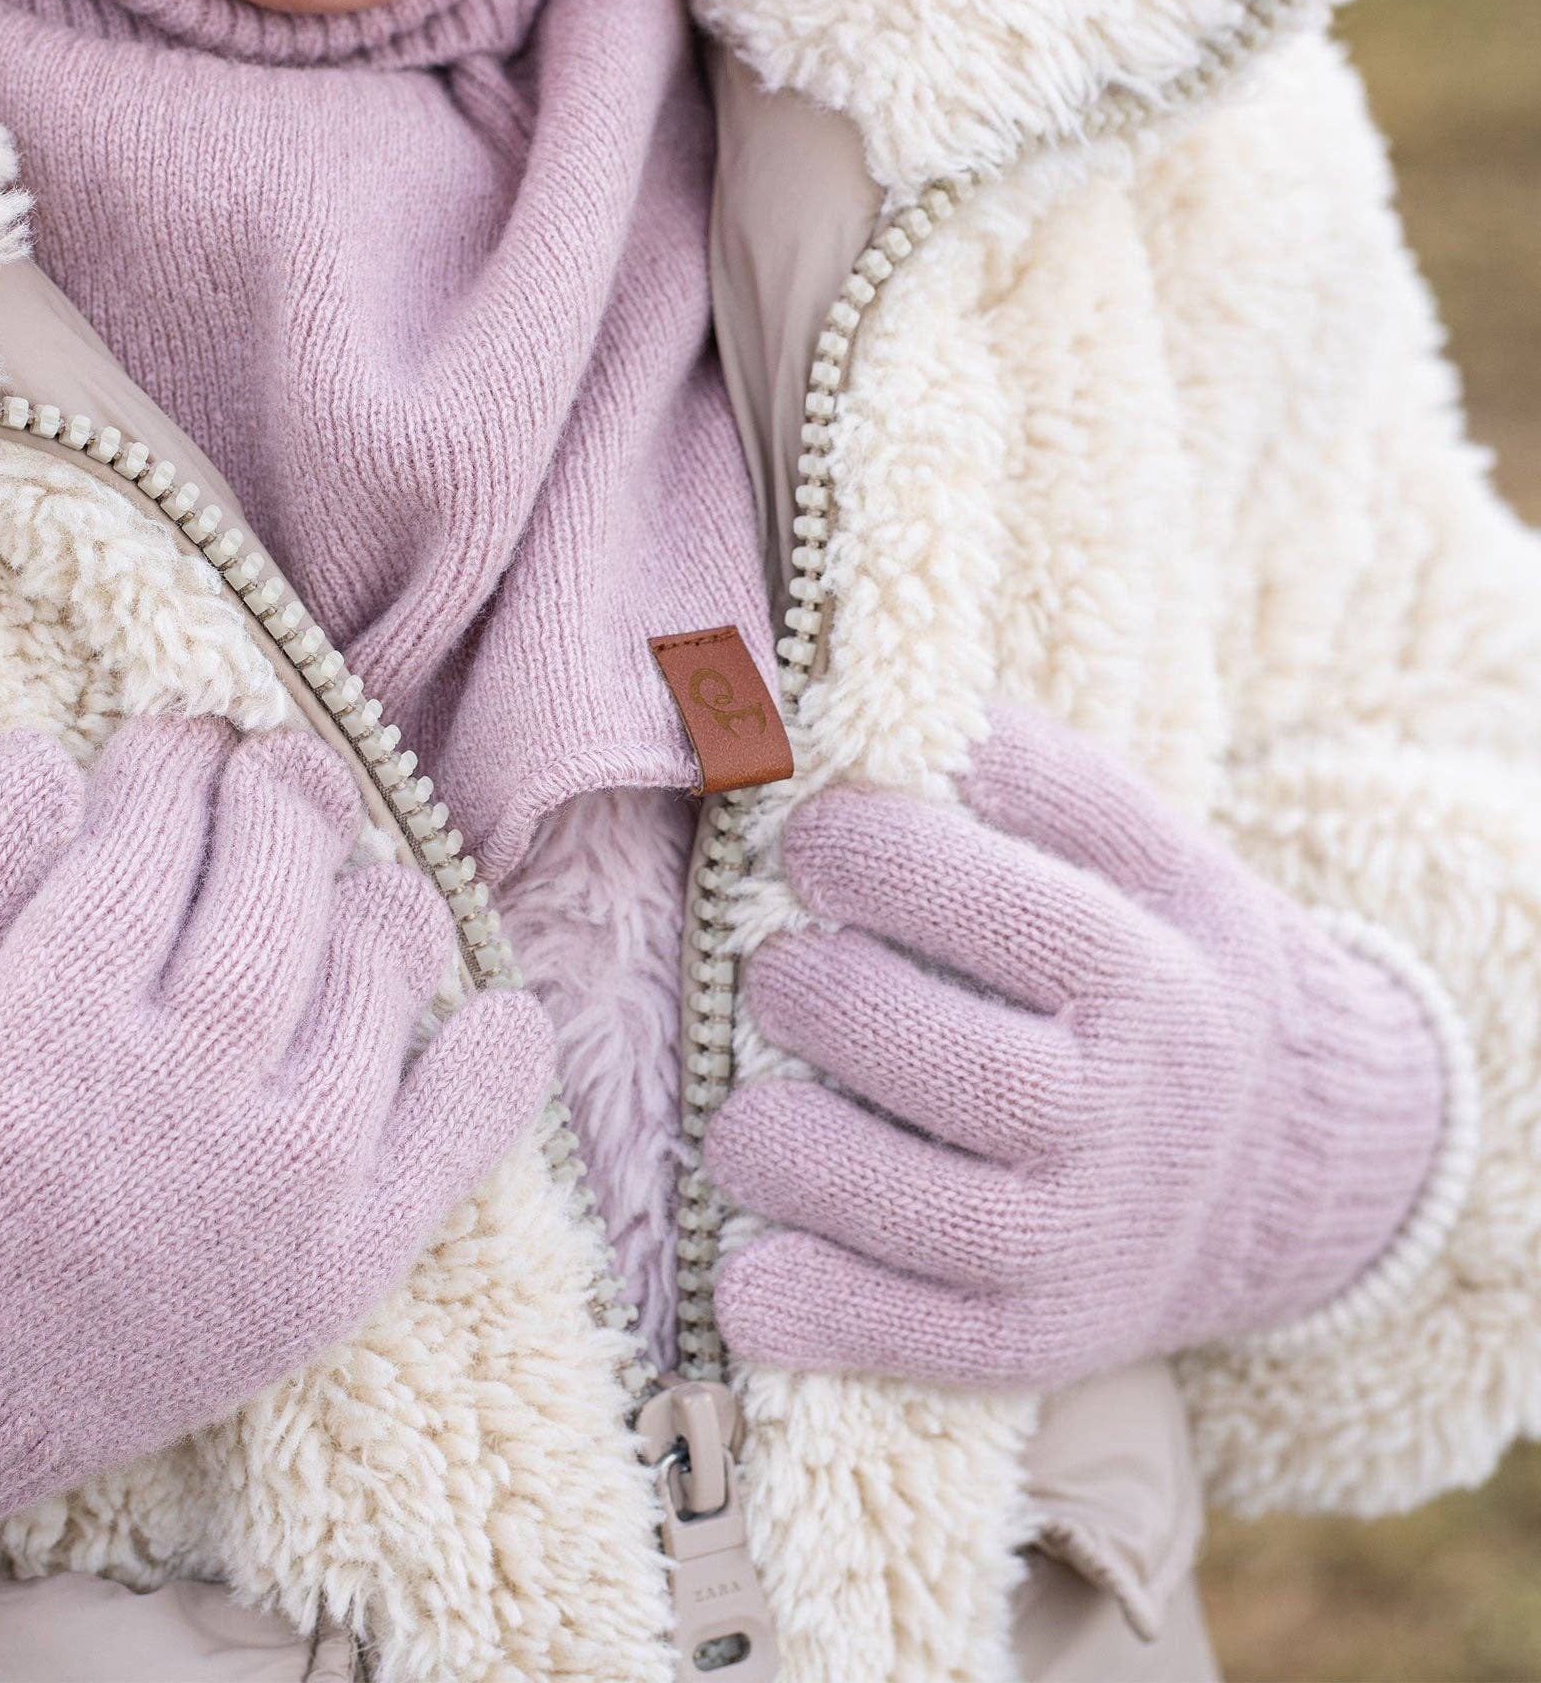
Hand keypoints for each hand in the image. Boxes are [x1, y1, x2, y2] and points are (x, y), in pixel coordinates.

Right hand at [0, 718, 553, 1615]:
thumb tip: (50, 750)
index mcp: (37, 1051)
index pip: (152, 848)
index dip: (170, 766)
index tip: (176, 736)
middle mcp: (176, 1122)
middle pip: (277, 894)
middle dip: (276, 800)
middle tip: (265, 768)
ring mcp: (274, 1207)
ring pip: (375, 982)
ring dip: (370, 896)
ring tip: (335, 874)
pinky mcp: (330, 1284)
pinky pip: (456, 1140)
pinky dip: (493, 1061)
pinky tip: (488, 1010)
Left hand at [707, 703, 1443, 1389]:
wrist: (1298, 1165)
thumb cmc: (1169, 973)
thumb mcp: (1151, 853)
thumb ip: (1030, 775)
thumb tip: (870, 707)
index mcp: (1156, 976)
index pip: (1005, 907)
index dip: (873, 858)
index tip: (805, 836)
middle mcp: (1128, 1118)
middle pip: (950, 1064)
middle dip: (816, 999)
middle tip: (775, 972)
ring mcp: (1084, 1243)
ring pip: (907, 1206)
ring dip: (780, 1145)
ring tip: (750, 1107)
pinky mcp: (1036, 1338)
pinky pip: (902, 1340)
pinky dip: (803, 1308)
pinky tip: (749, 1266)